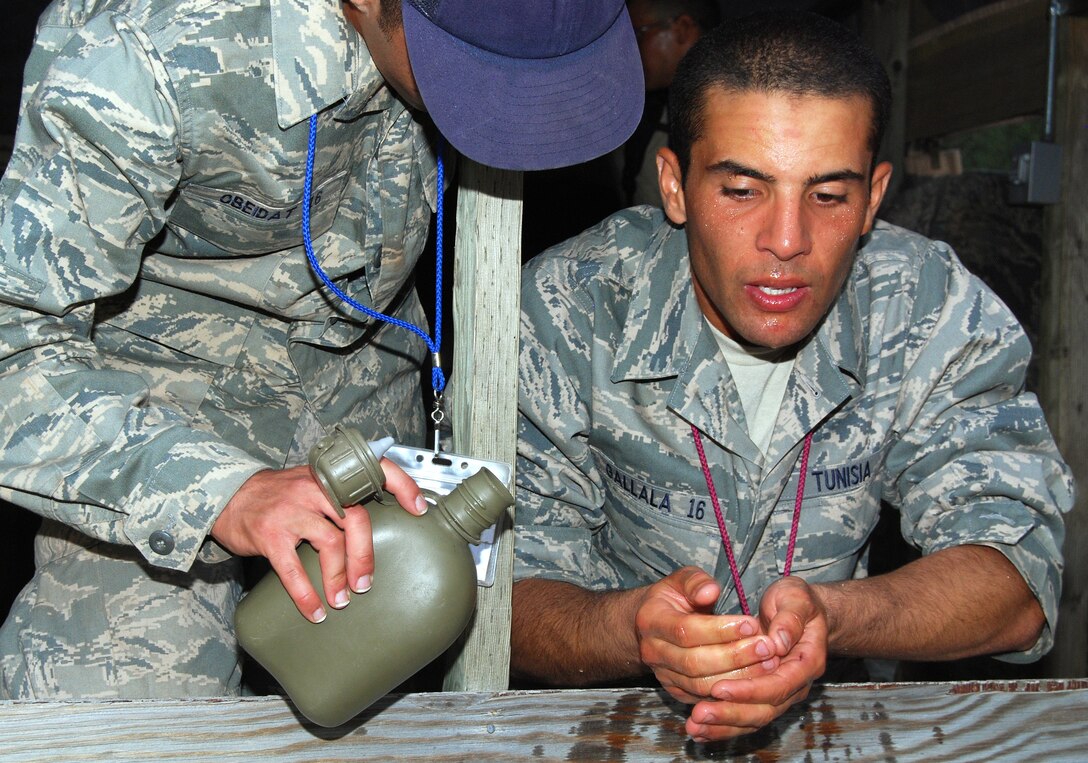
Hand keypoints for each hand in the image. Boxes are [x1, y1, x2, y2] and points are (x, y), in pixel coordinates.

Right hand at [211, 457, 424, 622]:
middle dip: (365, 555)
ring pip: (329, 544)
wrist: (226, 496)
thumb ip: (340, 496)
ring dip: (339, 577)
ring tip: (343, 600)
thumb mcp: (311, 483)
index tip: (419, 509)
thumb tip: (376, 524)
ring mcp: (291, 511)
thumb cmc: (276, 494)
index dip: (401, 485)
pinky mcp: (271, 536)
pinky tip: (314, 611)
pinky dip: (306, 595)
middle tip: (366, 583)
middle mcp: (314, 489)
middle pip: (355, 519)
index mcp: (329, 476)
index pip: (373, 469)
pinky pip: (293, 570)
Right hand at [636, 567, 780, 703]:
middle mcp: (652, 651)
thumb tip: (711, 591)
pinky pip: (704, 696)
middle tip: (767, 647)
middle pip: (694, 662)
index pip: (686, 630)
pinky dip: (732, 691)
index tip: (752, 623)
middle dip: (735, 656)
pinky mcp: (675, 690)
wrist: (650, 625)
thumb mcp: (680, 580)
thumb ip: (695, 581)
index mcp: (651, 620)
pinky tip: (756, 679)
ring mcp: (662, 674)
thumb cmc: (672, 598)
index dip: (720, 629)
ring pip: (701, 684)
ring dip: (738, 676)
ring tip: (768, 663)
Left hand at [687, 576, 827, 741]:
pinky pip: (745, 717)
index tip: (719, 688)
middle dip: (730, 713)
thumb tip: (779, 642)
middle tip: (699, 714)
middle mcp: (796, 684)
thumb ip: (789, 618)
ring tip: (694, 726)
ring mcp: (781, 693)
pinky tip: (700, 729)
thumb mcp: (796, 598)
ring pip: (753, 719)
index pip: (779, 684)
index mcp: (807, 662)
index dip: (750, 689)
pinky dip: (723, 726)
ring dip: (722, 725)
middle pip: (765, 710)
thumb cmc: (796, 601)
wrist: (801, 610)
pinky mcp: (765, 696)